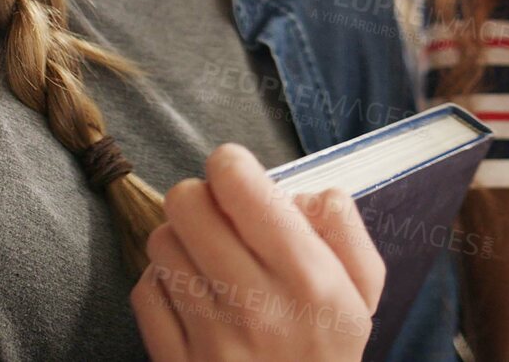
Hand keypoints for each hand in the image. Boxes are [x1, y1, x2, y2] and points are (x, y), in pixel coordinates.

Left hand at [131, 143, 386, 361]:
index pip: (239, 186)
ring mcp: (211, 336)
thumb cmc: (328, 349)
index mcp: (308, 277)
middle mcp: (256, 303)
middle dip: (202, 197)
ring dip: (182, 241)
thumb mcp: (363, 290)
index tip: (236, 175)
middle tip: (219, 216)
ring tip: (208, 259)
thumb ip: (344, 228)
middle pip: (186, 203)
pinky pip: (145, 292)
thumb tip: (301, 192)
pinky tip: (190, 295)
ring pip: (162, 242)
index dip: (231, 165)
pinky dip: (162, 285)